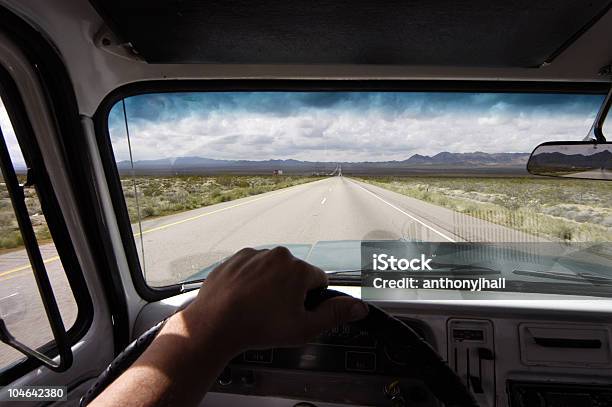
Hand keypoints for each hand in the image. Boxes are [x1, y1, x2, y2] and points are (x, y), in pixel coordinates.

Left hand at [181, 246, 368, 354]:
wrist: (214, 324)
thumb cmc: (257, 327)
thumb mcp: (304, 328)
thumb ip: (334, 315)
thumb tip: (358, 307)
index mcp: (297, 268)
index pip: (318, 280)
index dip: (311, 299)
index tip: (298, 312)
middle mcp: (276, 255)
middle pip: (294, 273)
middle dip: (290, 291)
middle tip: (277, 314)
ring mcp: (253, 255)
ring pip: (271, 270)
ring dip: (269, 285)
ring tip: (257, 308)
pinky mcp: (234, 259)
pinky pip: (250, 268)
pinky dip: (249, 281)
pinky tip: (243, 300)